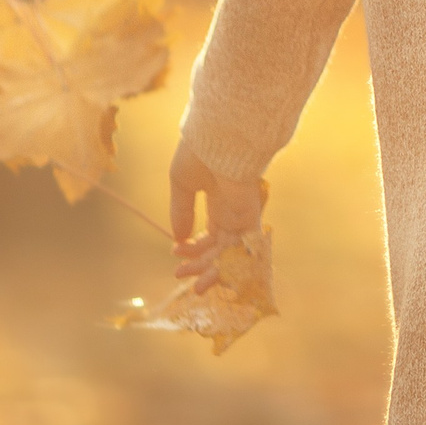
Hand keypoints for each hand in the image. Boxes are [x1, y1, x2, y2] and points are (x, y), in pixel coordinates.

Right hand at [169, 137, 268, 291]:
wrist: (218, 138)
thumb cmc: (199, 153)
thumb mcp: (183, 183)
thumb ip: (182, 210)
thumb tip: (178, 238)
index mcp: (218, 200)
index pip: (211, 233)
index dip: (194, 248)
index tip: (175, 251)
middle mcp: (232, 210)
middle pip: (220, 247)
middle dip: (199, 264)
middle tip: (178, 275)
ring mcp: (242, 215)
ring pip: (230, 253)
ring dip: (211, 271)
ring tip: (194, 286)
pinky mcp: (250, 218)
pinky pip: (243, 250)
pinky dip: (227, 266)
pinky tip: (207, 277)